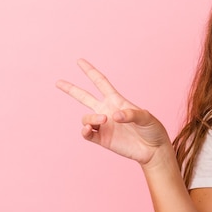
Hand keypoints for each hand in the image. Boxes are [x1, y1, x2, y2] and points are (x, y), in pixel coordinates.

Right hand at [56, 59, 170, 164]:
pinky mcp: (102, 139)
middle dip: (71, 89)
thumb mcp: (146, 118)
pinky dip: (85, 130)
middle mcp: (107, 111)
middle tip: (58, 82)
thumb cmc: (152, 130)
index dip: (90, 71)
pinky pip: (87, 134)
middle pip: (84, 97)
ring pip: (86, 118)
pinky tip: (89, 129)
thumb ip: (131, 114)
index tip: (80, 61)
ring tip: (103, 119)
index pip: (100, 82)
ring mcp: (104, 125)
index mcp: (117, 101)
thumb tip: (113, 116)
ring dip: (91, 117)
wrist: (154, 150)